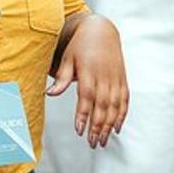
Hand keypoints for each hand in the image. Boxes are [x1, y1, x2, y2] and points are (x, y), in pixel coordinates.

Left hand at [47, 15, 128, 148]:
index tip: (79, 130)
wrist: (102, 30)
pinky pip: (124, 100)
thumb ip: (62, 78)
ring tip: (102, 140)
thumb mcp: (67, 59)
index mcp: (89, 71)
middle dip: (97, 126)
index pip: (86, 97)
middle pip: (102, 105)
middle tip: (91, 142)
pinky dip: (122, 115)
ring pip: (114, 106)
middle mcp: (104, 76)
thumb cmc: (80, 45)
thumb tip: (48, 93)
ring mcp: (116, 78)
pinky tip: (117, 128)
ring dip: (109, 125)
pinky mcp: (123, 80)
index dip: (83, 115)